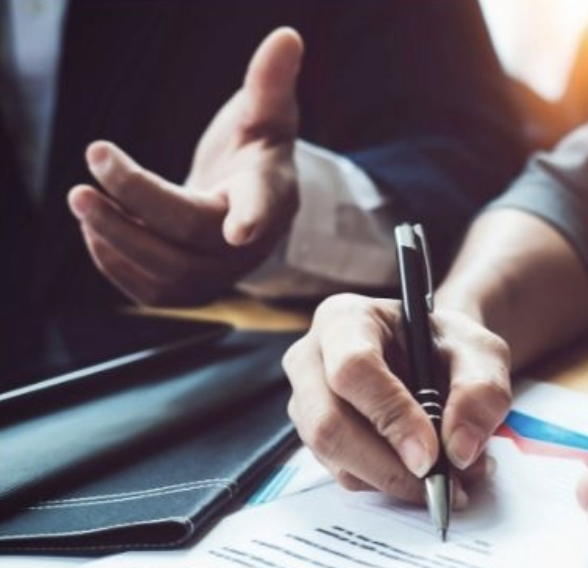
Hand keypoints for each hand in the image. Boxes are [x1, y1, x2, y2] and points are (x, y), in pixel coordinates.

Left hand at [67, 28, 302, 305]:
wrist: (247, 207)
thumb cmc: (255, 153)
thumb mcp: (266, 114)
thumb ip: (270, 81)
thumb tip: (286, 35)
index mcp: (270, 194)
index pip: (264, 207)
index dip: (253, 218)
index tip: (240, 231)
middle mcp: (249, 243)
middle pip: (194, 233)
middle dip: (139, 203)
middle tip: (90, 171)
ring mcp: (221, 273)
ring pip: (170, 272)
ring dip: (118, 236)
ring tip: (82, 198)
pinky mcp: (192, 291)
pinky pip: (154, 293)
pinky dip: (117, 262)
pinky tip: (95, 228)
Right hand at [282, 294, 511, 504]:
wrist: (435, 358)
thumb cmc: (449, 346)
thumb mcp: (481, 353)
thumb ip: (481, 390)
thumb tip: (459, 448)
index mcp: (346, 319)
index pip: (353, 369)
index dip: (391, 416)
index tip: (430, 454)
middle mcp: (312, 358)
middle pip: (328, 423)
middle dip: (388, 464)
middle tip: (440, 482)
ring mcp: (306, 401)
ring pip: (335, 457)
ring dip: (394, 479)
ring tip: (448, 476)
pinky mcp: (317, 438)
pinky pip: (345, 474)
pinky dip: (389, 484)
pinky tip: (424, 473)